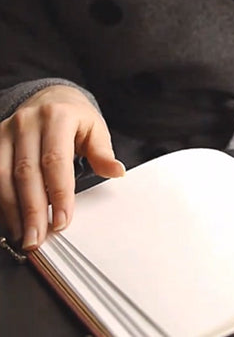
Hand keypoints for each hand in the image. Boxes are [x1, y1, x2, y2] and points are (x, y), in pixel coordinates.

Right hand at [0, 85, 124, 249]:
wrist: (51, 98)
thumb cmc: (77, 119)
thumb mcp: (96, 130)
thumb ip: (103, 153)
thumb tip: (117, 172)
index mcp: (58, 117)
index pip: (56, 161)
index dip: (59, 193)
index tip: (63, 221)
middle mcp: (28, 122)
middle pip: (27, 172)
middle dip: (33, 209)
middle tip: (38, 238)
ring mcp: (6, 130)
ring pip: (3, 175)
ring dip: (12, 209)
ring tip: (23, 235)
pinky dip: (0, 199)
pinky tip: (9, 219)